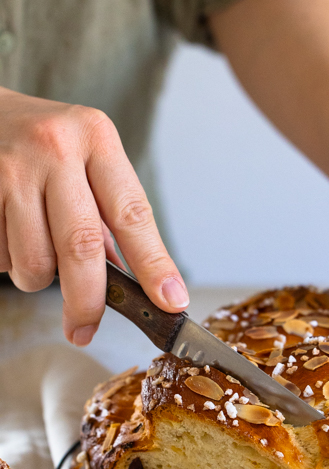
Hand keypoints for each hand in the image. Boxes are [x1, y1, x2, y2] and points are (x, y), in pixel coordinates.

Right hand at [0, 87, 188, 344]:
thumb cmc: (41, 144)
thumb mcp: (85, 160)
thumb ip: (109, 217)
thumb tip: (138, 285)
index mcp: (97, 139)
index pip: (133, 215)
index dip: (154, 266)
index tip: (171, 302)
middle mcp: (56, 148)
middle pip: (82, 247)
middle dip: (88, 301)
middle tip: (85, 329)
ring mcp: (11, 166)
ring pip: (34, 261)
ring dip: (37, 278)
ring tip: (34, 252)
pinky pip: (0, 256)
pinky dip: (7, 262)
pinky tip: (7, 232)